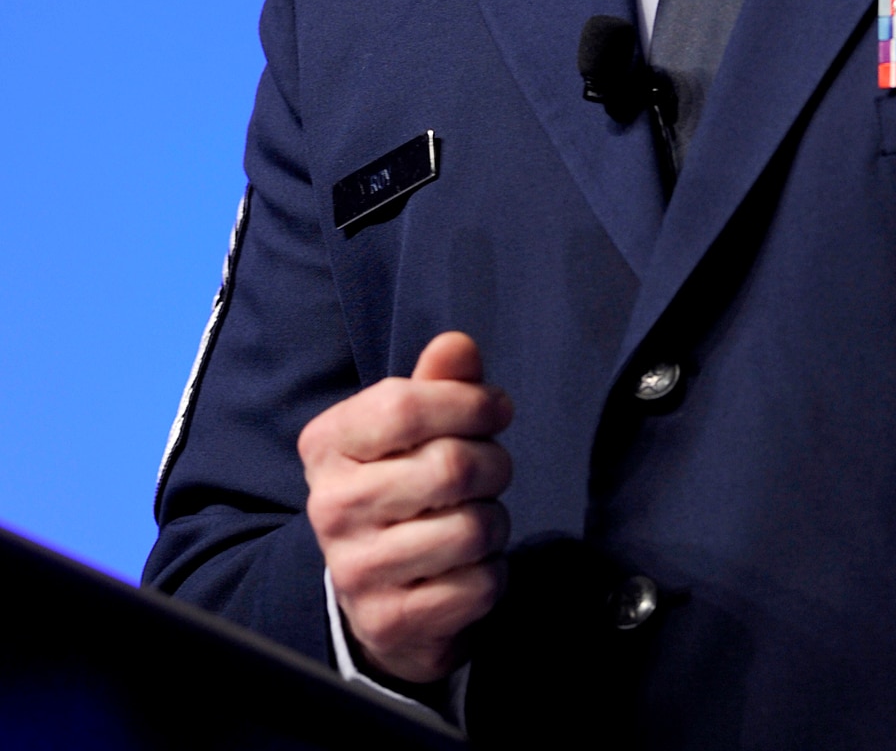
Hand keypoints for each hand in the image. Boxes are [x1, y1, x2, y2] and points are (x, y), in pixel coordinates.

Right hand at [299, 331, 512, 683]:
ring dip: (496, 520)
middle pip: (450, 466)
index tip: (497, 408)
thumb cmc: (402, 483)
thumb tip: (457, 346)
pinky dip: (492, 571)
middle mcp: (330, 507)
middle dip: (493, 463)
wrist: (374, 592)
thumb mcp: (411, 427)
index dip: (469, 402)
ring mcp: (356, 570)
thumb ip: (437, 383)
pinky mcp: (389, 622)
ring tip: (478, 518)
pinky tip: (469, 565)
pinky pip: (478, 585)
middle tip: (492, 469)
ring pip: (472, 528)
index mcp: (327, 445)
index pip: (404, 406)